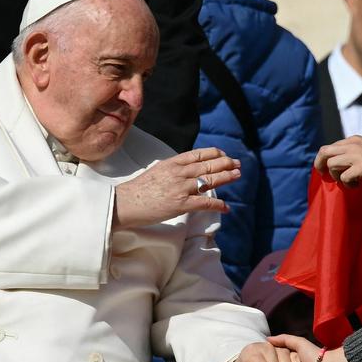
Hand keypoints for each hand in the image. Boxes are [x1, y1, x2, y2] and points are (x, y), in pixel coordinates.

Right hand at [114, 147, 240, 228]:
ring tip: (237, 175)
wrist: (124, 203)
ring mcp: (181, 188)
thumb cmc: (138, 190)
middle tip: (238, 164)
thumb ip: (174, 169)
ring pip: (209, 180)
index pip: (199, 154)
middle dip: (226, 163)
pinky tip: (226, 207)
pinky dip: (218, 205)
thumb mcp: (157, 171)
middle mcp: (179, 173)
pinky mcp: (181, 204)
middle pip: (208, 165)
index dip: (215, 154)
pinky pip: (205, 203)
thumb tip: (188, 170)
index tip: (224, 155)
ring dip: (226, 177)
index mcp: (172, 163)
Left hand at [314, 136, 361, 185]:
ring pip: (332, 165)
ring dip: (337, 177)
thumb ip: (355, 150)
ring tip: (349, 181)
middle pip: (324, 152)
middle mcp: (353, 145)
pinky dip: (348, 184)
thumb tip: (340, 159)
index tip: (325, 170)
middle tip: (324, 176)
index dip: (323, 160)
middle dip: (320, 165)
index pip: (329, 147)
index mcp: (353, 140)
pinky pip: (343, 177)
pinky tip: (357, 185)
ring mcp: (357, 155)